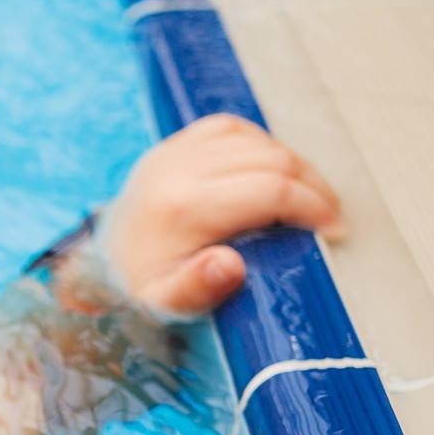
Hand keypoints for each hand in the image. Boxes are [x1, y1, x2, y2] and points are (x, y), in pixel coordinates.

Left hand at [94, 113, 343, 318]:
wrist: (100, 266)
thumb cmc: (141, 288)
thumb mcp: (165, 305)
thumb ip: (197, 289)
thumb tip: (229, 265)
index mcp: (182, 206)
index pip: (269, 190)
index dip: (312, 206)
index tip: (333, 231)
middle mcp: (178, 169)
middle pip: (270, 159)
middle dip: (311, 186)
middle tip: (330, 217)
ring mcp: (174, 151)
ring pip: (256, 139)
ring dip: (292, 165)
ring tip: (309, 199)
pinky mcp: (174, 144)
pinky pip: (231, 129)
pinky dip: (261, 146)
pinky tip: (274, 174)